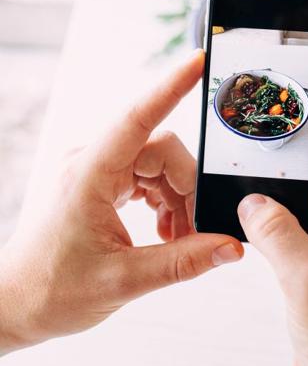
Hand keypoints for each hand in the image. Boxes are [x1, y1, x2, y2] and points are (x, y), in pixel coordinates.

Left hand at [0, 51, 242, 353]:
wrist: (15, 303)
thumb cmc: (51, 290)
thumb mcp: (123, 281)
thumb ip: (182, 262)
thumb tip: (229, 247)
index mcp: (89, 174)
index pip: (138, 117)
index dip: (171, 87)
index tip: (198, 63)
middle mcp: (91, 162)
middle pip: (161, 149)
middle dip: (187, 186)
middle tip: (198, 229)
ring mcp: (95, 170)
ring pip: (158, 164)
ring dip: (177, 198)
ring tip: (179, 239)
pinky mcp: (100, 182)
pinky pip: (146, 177)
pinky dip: (164, 202)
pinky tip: (166, 233)